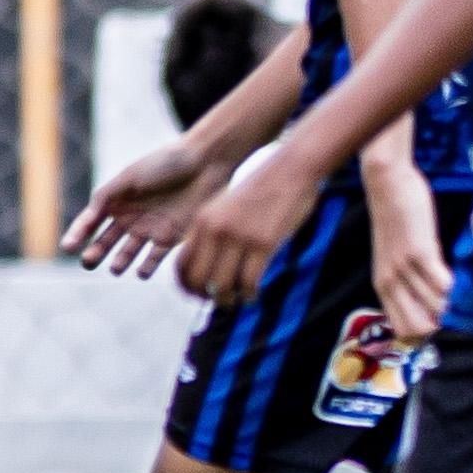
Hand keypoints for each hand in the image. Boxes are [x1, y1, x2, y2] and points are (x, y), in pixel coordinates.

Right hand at [64, 132, 228, 277]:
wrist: (205, 163)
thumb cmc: (165, 164)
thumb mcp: (130, 176)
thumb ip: (107, 195)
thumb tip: (88, 217)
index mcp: (114, 202)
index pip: (89, 222)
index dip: (77, 234)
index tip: (68, 246)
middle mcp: (129, 218)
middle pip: (106, 241)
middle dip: (96, 253)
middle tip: (88, 262)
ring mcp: (149, 229)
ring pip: (128, 253)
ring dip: (120, 261)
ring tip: (116, 268)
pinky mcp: (172, 238)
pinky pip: (155, 258)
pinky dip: (147, 267)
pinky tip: (141, 272)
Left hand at [172, 159, 325, 309]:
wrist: (291, 170)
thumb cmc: (263, 189)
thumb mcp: (226, 206)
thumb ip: (214, 230)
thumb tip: (210, 265)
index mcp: (202, 221)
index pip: (181, 265)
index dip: (186, 287)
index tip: (198, 296)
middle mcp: (216, 230)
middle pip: (199, 279)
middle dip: (207, 297)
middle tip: (220, 302)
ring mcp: (239, 237)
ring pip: (223, 284)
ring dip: (229, 300)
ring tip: (239, 301)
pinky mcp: (264, 243)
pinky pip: (249, 280)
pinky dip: (250, 294)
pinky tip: (254, 295)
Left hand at [361, 158, 454, 345]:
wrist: (387, 183)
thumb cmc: (396, 216)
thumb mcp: (394, 254)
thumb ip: (408, 277)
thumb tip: (434, 297)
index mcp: (383, 285)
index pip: (402, 329)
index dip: (425, 337)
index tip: (445, 330)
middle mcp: (390, 282)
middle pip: (418, 327)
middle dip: (441, 328)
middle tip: (461, 320)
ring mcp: (404, 269)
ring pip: (434, 307)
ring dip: (454, 309)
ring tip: (471, 306)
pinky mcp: (420, 252)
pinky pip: (442, 284)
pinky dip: (458, 290)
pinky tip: (469, 285)